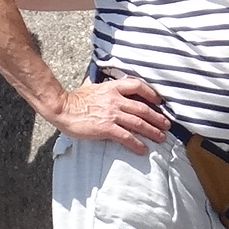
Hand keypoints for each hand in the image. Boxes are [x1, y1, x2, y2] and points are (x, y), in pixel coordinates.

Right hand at [46, 75, 170, 152]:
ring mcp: (112, 114)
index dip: (151, 93)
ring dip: (152, 131)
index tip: (159, 101)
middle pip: (143, 108)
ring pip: (138, 123)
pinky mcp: (106, 128)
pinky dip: (137, 144)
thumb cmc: (74, 99)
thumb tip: (95, 79)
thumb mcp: (90, 86)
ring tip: (161, 138)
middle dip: (157, 118)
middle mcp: (115, 100)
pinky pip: (127, 137)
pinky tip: (143, 149)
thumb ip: (98, 84)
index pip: (137, 86)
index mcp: (112, 88)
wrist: (62, 108)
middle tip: (166, 125)